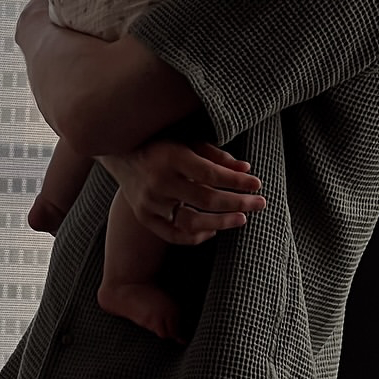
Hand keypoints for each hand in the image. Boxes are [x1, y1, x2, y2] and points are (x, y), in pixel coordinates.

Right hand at [100, 139, 264, 244]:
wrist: (118, 155)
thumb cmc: (160, 144)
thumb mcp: (187, 141)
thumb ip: (215, 156)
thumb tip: (246, 171)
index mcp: (170, 157)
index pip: (211, 174)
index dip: (237, 182)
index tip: (257, 184)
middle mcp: (158, 182)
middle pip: (206, 199)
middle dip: (237, 202)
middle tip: (260, 203)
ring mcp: (149, 203)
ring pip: (191, 222)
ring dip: (221, 223)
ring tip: (242, 219)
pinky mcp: (143, 217)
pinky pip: (173, 235)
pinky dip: (195, 237)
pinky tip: (213, 231)